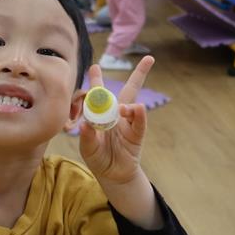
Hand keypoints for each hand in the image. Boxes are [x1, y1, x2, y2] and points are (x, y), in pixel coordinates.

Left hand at [79, 56, 152, 185]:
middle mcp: (117, 115)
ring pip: (135, 105)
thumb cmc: (98, 158)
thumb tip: (86, 125)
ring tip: (123, 109)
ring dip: (130, 102)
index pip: (99, 95)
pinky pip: (140, 123)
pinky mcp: (137, 135)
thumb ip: (87, 138)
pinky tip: (136, 110)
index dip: (97, 80)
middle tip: (148, 58)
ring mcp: (128, 123)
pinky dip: (139, 115)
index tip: (95, 66)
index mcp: (101, 115)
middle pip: (127, 91)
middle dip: (138, 75)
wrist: (112, 175)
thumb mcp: (88, 149)